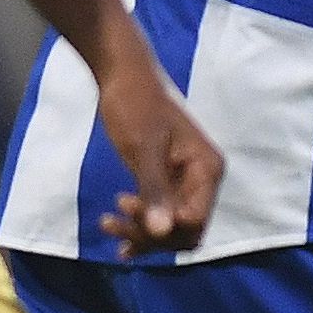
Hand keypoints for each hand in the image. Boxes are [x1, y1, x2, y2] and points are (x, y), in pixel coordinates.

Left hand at [92, 55, 223, 257]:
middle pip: (185, 231)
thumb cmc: (136, 104)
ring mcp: (185, 181)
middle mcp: (202, 179)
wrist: (123, 76)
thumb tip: (163, 232)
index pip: (196, 221)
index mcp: (207, 168)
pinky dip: (139, 227)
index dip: (165, 228)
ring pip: (170, 228)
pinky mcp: (166, 181)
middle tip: (113, 220)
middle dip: (151, 235)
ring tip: (106, 223)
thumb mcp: (144, 147)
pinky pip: (160, 216)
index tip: (130, 206)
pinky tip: (116, 234)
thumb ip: (155, 189)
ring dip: (140, 233)